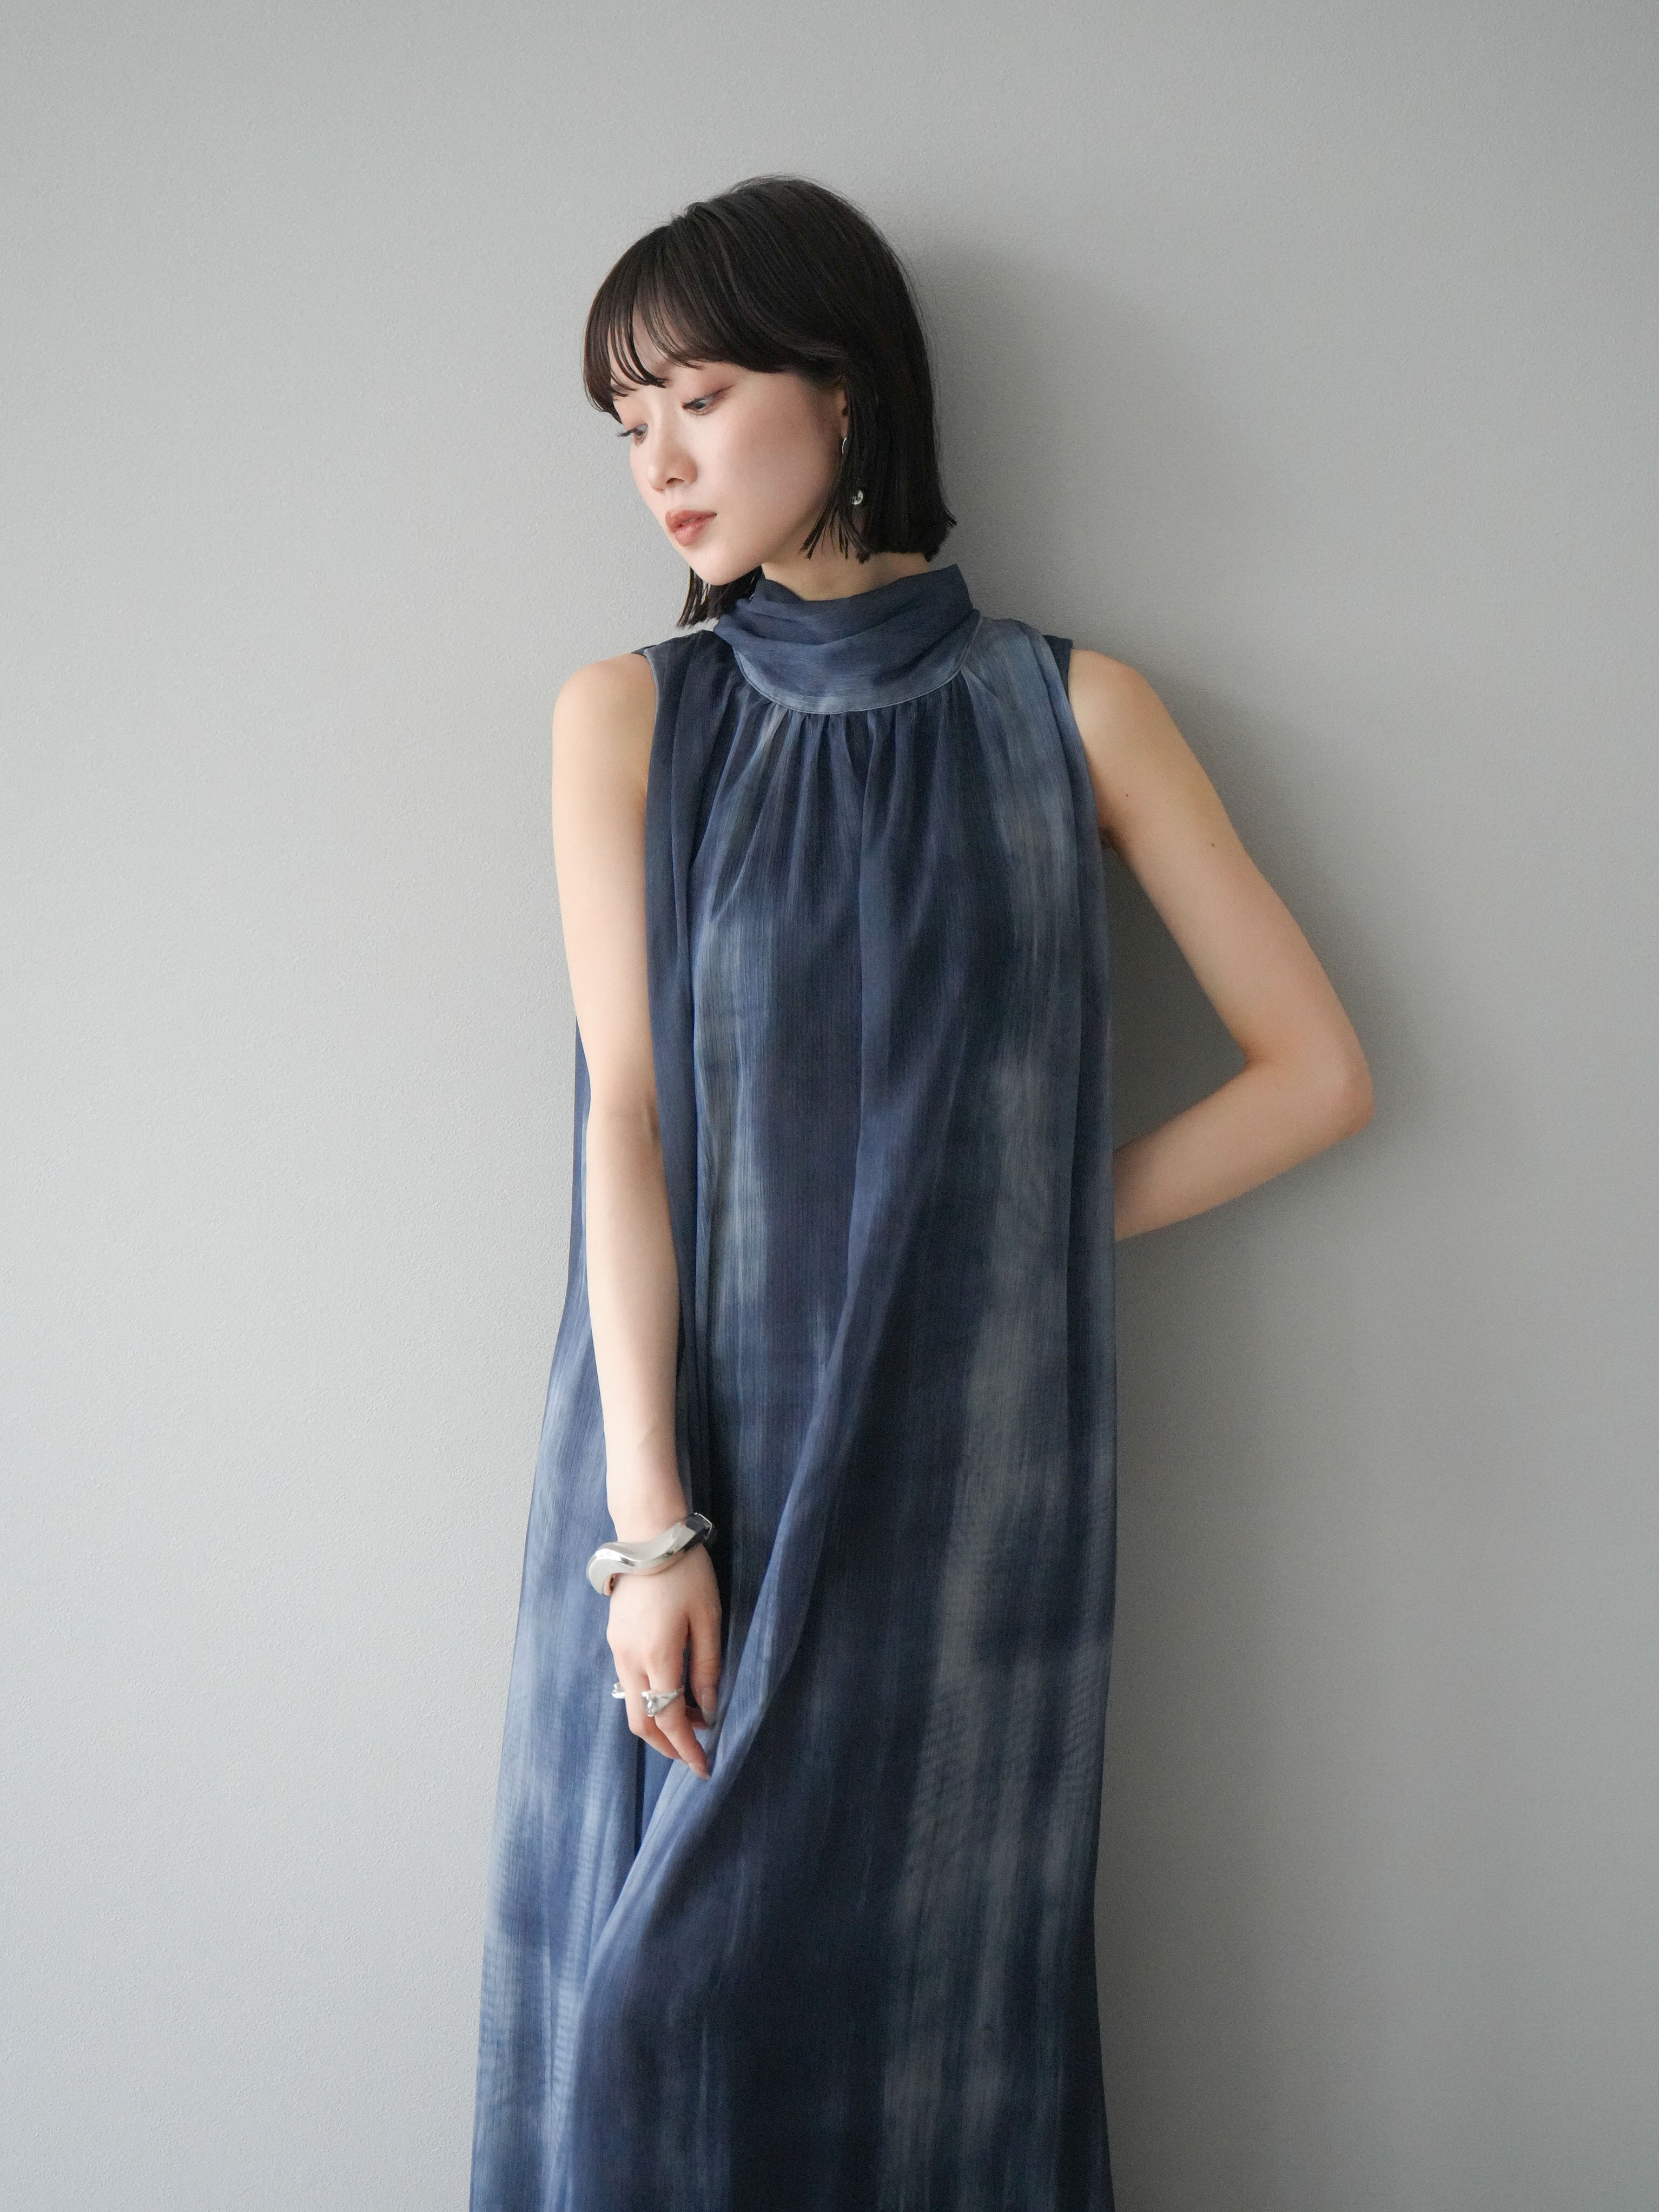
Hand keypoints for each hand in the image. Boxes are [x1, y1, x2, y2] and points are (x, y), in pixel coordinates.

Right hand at [607, 1545, 721, 1778]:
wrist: (648, 1535)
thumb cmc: (686, 1572)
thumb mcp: (709, 1618)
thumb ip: (707, 1667)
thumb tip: (709, 1709)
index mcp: (657, 1656)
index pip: (670, 1720)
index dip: (687, 1750)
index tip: (704, 1768)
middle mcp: (630, 1659)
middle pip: (641, 1723)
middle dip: (667, 1746)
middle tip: (694, 1753)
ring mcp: (617, 1649)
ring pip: (632, 1705)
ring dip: (658, 1723)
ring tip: (691, 1722)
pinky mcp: (614, 1639)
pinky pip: (628, 1683)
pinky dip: (648, 1699)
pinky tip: (672, 1692)